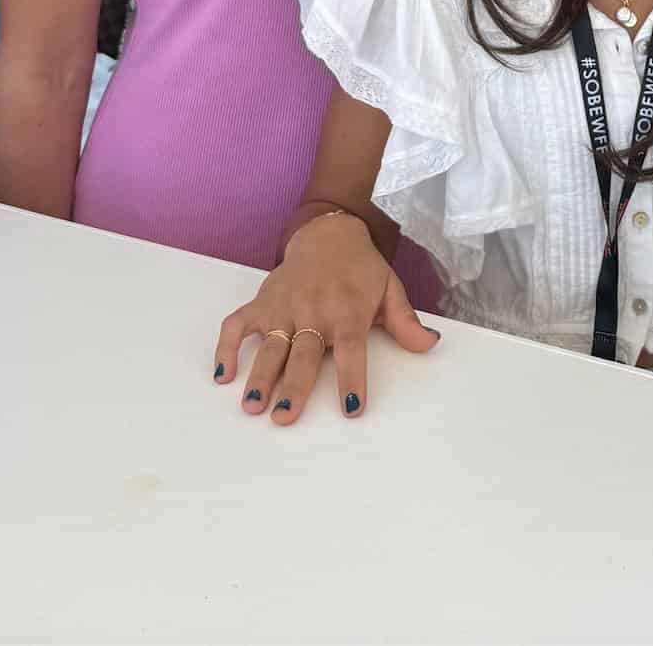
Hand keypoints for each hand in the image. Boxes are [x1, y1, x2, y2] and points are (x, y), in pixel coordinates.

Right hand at [213, 211, 438, 424]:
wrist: (328, 235)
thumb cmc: (360, 270)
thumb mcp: (390, 290)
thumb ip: (405, 322)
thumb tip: (430, 344)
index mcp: (348, 312)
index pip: (351, 350)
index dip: (351, 378)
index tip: (352, 407)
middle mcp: (313, 311)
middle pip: (303, 354)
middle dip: (292, 386)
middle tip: (283, 416)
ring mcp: (284, 307)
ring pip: (270, 345)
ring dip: (259, 375)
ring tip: (251, 405)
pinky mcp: (262, 303)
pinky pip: (237, 325)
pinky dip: (226, 347)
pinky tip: (222, 374)